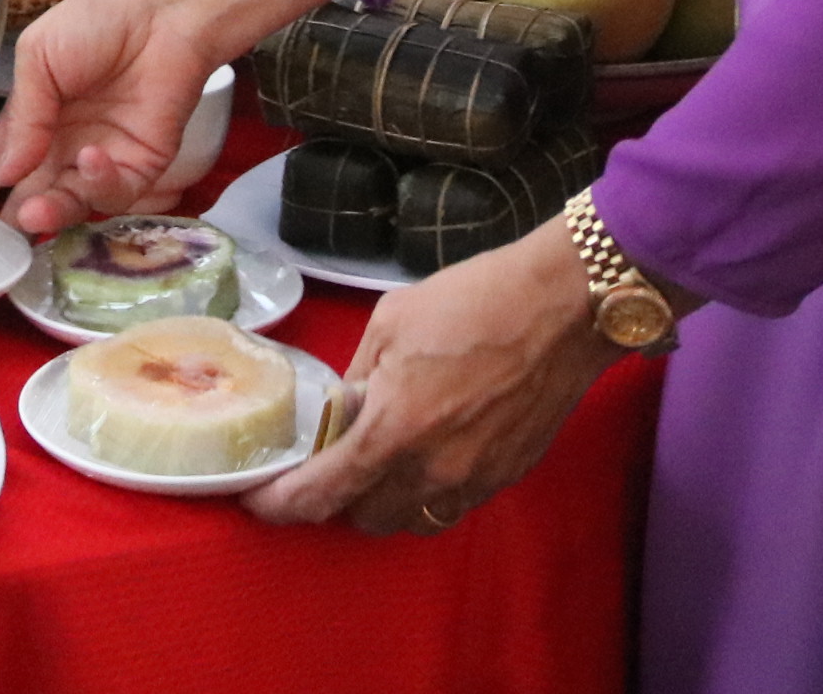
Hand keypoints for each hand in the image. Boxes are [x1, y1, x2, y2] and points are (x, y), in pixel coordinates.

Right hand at [0, 0, 335, 234]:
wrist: (160, 12)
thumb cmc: (94, 22)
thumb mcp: (38, 58)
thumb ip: (22, 119)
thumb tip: (4, 174)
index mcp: (34, 119)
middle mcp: (64, 146)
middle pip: (31, 195)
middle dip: (10, 220)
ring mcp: (103, 159)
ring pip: (70, 204)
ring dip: (50, 212)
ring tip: (32, 213)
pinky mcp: (142, 167)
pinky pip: (115, 193)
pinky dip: (97, 183)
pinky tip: (88, 159)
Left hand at [248, 224, 614, 534]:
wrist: (563, 307)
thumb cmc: (473, 301)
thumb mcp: (390, 323)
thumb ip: (358, 376)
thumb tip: (344, 407)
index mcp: (394, 430)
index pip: (324, 494)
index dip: (282, 504)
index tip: (260, 500)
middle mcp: (433, 471)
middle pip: (365, 518)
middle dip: (335, 501)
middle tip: (324, 465)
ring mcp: (475, 480)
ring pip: (410, 521)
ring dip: (382, 502)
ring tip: (375, 462)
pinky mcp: (506, 476)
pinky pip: (451, 507)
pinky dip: (425, 495)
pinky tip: (424, 456)